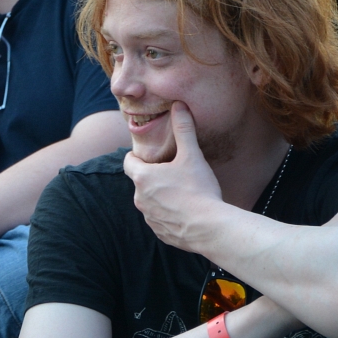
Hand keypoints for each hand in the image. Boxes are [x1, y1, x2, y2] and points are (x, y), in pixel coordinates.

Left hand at [120, 103, 226, 251]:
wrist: (209, 228)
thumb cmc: (198, 189)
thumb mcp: (192, 155)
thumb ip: (184, 129)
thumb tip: (178, 105)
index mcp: (142, 177)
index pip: (129, 162)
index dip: (139, 156)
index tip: (152, 155)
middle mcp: (139, 199)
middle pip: (141, 181)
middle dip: (153, 175)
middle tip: (173, 171)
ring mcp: (149, 218)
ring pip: (150, 201)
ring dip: (161, 195)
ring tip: (182, 191)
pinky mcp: (160, 233)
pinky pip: (160, 219)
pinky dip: (169, 213)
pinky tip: (186, 210)